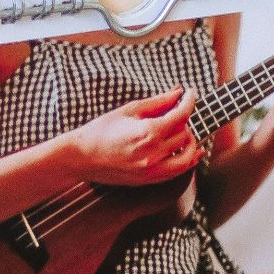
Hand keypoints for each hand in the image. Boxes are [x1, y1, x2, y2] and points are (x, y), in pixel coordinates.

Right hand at [63, 86, 202, 184]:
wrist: (82, 157)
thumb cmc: (101, 130)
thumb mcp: (128, 110)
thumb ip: (157, 102)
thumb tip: (177, 93)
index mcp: (148, 132)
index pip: (180, 115)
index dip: (189, 102)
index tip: (191, 94)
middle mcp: (153, 153)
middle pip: (185, 135)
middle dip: (184, 122)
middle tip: (176, 114)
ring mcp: (153, 169)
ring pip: (187, 157)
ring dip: (191, 144)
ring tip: (185, 134)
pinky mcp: (150, 180)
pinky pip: (178, 172)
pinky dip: (187, 161)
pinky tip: (190, 153)